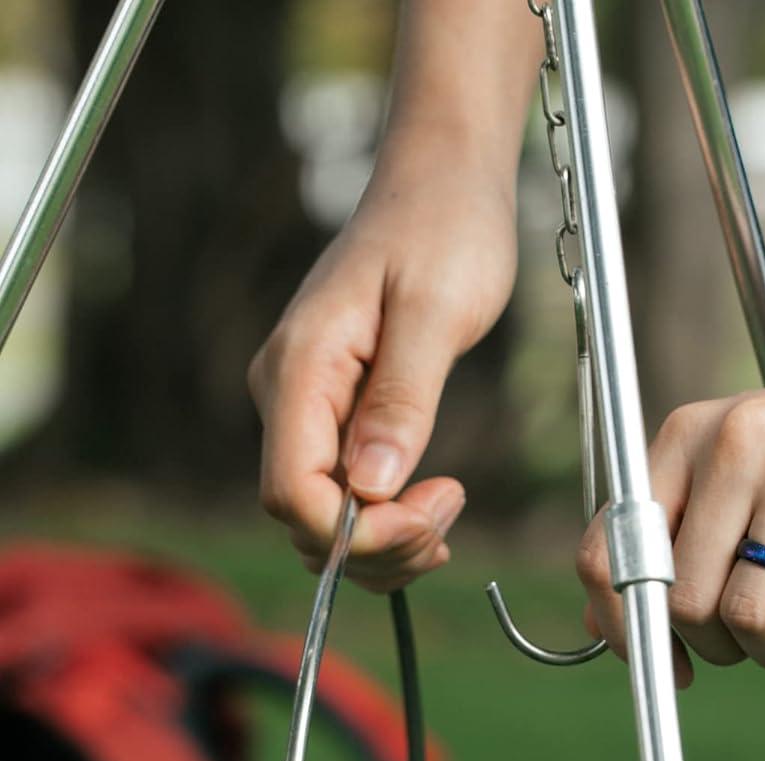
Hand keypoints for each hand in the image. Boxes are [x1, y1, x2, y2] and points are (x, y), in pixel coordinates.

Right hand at [249, 131, 515, 590]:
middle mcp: (287, 395)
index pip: (293, 496)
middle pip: (303, 522)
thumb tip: (372, 486)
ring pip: (321, 521)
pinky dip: (385, 525)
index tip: (434, 512)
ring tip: (448, 509)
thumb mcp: (437, 313)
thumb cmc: (445, 231)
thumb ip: (403, 401)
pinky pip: (342, 496)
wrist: (444, 184)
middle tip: (451, 513)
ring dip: (385, 544)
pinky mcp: (335, 414)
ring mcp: (306, 408)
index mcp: (300, 370)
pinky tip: (432, 514)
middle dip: (378, 545)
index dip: (359, 533)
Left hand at [576, 319, 764, 682]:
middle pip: (684, 605)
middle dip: (726, 645)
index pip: (611, 552)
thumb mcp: (750, 471)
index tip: (674, 662)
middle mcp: (737, 442)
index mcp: (690, 435)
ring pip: (749, 618)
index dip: (628, 627)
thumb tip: (601, 624)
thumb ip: (680, 537)